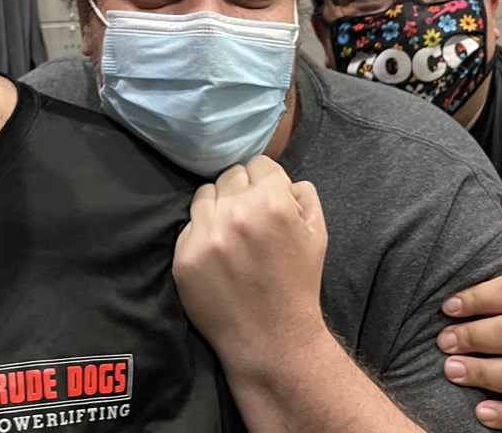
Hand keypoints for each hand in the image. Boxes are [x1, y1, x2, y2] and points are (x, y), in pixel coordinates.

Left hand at [172, 156, 327, 374]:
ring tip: (230, 232)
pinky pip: (188, 225)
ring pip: (204, 195)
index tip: (267, 199)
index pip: (259, 164)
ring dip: (217, 207)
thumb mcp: (317, 234)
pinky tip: (217, 254)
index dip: (266, 181)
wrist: (271, 338)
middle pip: (230, 175)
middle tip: (249, 218)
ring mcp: (206, 236)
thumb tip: (284, 180)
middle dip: (242, 191)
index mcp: (272, 203)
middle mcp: (236, 214)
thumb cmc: (298, 283)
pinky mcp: (184, 256)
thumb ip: (303, 195)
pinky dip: (202, 233)